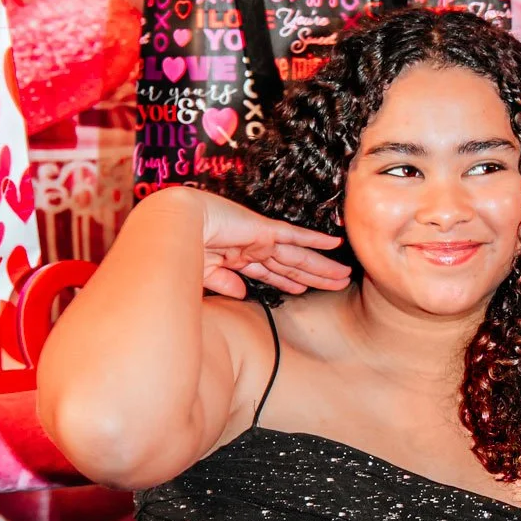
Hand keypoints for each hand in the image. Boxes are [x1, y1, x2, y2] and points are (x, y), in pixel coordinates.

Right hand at [174, 187, 352, 298]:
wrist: (175, 226)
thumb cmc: (182, 247)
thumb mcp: (206, 272)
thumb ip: (225, 283)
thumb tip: (241, 294)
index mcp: (238, 257)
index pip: (271, 272)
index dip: (289, 281)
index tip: (304, 289)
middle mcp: (254, 247)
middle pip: (292, 266)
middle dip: (316, 276)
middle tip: (339, 283)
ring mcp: (262, 238)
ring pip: (300, 256)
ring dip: (323, 267)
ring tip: (344, 275)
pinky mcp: (265, 231)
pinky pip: (297, 236)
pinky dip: (316, 240)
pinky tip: (335, 243)